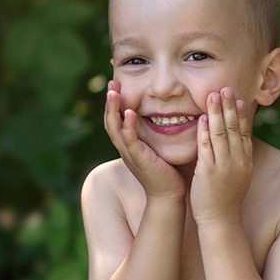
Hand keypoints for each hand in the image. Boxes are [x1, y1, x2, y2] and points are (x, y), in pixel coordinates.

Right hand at [104, 81, 186, 202]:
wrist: (169, 195)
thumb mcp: (158, 149)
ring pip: (115, 129)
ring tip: (114, 92)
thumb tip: (167, 116)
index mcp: (129, 145)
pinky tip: (129, 113)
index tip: (116, 86)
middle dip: (110, 102)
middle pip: (110, 122)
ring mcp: (130, 154)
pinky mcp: (139, 159)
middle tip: (111, 83)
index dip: (114, 104)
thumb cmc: (167, 173)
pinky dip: (128, 126)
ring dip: (113, 110)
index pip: (116, 121)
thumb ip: (156, 135)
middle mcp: (125, 149)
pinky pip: (130, 141)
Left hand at [189, 88, 254, 226]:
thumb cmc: (226, 200)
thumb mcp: (237, 177)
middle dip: (229, 107)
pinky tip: (202, 118)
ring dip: (217, 113)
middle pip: (234, 128)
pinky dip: (205, 131)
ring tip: (213, 95)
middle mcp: (238, 161)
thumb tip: (233, 143)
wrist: (221, 220)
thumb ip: (235, 158)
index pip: (244, 132)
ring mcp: (224, 165)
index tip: (237, 98)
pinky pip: (207, 147)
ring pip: (221, 133)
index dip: (240, 114)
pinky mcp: (209, 171)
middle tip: (225, 88)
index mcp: (245, 161)